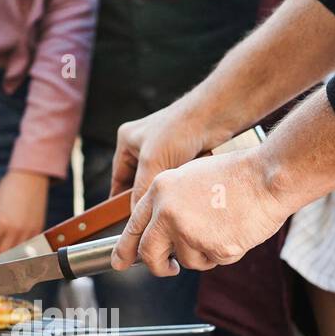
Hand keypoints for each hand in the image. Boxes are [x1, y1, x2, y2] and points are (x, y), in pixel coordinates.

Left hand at [0, 170, 50, 256]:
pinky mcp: (37, 231)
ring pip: (14, 255)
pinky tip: (12, 245)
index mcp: (1, 222)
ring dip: (5, 256)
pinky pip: (26, 248)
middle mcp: (15, 230)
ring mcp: (28, 232)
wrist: (30, 178)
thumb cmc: (7, 189)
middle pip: (0, 255)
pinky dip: (18, 250)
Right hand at [111, 101, 235, 206]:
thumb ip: (140, 190)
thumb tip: (136, 215)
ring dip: (167, 191)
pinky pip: (179, 179)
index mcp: (128, 142)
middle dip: (149, 195)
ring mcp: (167, 151)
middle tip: (152, 215)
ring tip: (173, 200)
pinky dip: (182, 185)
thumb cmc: (179, 128)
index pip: (119, 178)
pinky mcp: (187, 155)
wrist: (216, 115)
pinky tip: (188, 191)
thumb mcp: (152, 162)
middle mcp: (146, 146)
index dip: (120, 199)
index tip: (125, 220)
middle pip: (141, 183)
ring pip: (162, 183)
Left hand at [111, 148, 292, 276]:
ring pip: (187, 260)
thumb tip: (161, 233)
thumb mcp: (190, 176)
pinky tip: (235, 230)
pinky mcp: (212, 247)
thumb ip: (170, 203)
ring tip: (222, 227)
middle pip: (149, 253)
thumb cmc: (236, 175)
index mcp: (160, 190)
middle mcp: (168, 211)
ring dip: (203, 254)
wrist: (268, 176)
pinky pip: (213, 261)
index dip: (124, 249)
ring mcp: (189, 231)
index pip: (133, 226)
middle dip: (158, 266)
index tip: (119, 263)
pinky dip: (225, 252)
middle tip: (168, 268)